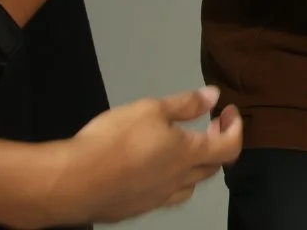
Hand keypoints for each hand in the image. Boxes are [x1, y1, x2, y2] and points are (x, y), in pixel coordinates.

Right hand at [37, 86, 241, 225]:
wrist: (71, 183)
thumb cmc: (114, 140)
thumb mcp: (151, 109)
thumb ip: (185, 104)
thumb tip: (214, 96)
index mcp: (188, 156)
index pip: (229, 148)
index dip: (235, 128)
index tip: (229, 112)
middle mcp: (177, 182)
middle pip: (212, 168)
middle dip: (216, 144)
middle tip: (208, 126)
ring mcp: (155, 200)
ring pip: (188, 186)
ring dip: (194, 166)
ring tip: (182, 148)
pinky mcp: (133, 210)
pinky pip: (162, 197)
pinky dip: (169, 181)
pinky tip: (151, 170)